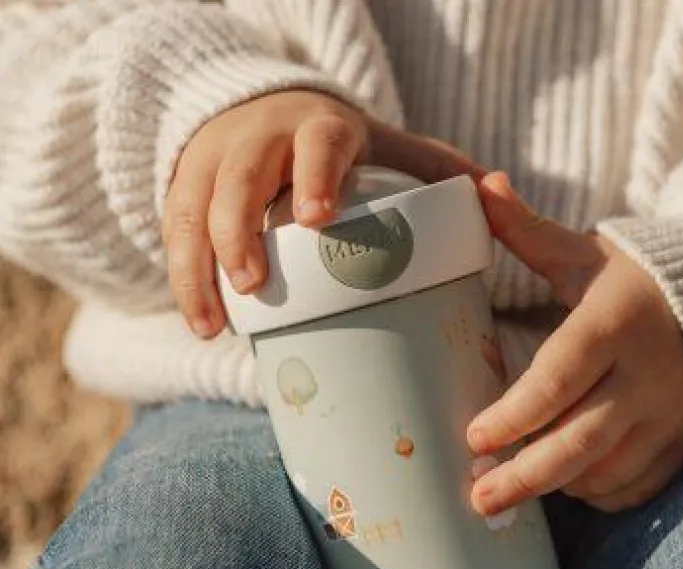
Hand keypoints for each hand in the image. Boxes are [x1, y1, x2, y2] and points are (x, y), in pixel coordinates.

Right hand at [164, 89, 483, 338]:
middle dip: (238, 231)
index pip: (317, 142)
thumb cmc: (337, 146)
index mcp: (319, 126)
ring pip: (192, 205)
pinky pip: (172, 227)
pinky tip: (200, 320)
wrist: (261, 110)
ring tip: (214, 326)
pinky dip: (183, 276)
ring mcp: (216, 157)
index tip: (317, 218)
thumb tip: (493, 190)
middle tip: (253, 286)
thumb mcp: (385, 146)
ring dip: (197, 267)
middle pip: (240, 177)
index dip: (316, 175)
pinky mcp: (184, 182)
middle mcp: (260, 136)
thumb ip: (433, 166)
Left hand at [467, 173, 682, 513]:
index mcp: (616, 322)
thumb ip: (530, 231)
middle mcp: (648, 374)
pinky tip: (569, 484)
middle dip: (524, 478)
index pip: (558, 378)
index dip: (514, 415)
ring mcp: (673, 414)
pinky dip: (598, 493)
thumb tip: (477, 186)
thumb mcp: (588, 254)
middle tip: (479, 499)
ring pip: (605, 472)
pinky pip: (636, 487)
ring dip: (558, 485)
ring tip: (517, 484)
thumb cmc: (642, 279)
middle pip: (579, 442)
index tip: (474, 438)